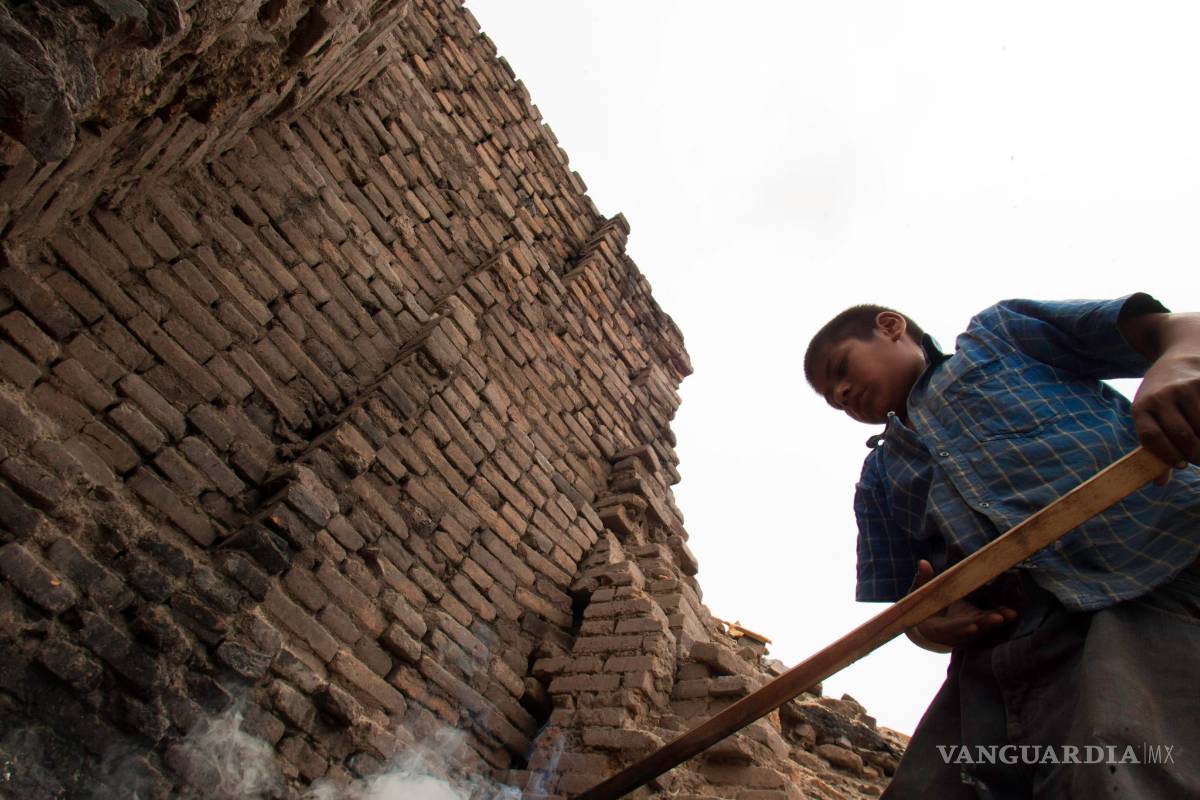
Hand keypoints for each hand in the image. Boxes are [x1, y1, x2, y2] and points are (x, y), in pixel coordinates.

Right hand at [907, 560, 1017, 647]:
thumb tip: (923, 562)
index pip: (950, 630)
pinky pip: (991, 622)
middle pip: (972, 630)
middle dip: (985, 624)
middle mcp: (957, 633)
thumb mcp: (919, 596)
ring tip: (1011, 614)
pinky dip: (1001, 615)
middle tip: (998, 618)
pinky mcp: (980, 624)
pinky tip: (1013, 611)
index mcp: (939, 629)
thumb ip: (922, 581)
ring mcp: (970, 630)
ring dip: (997, 620)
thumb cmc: (924, 608)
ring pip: (985, 627)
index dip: (960, 628)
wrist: (932, 624)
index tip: (972, 626)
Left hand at [1121, 310, 1199, 482]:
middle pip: (1184, 437)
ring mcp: (1185, 388)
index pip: (1152, 438)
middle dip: (1197, 455)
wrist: (1180, 358)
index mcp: (1141, 408)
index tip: (1181, 464)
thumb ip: (1155, 448)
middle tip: (1199, 458)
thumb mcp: (1150, 417)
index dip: (1168, 456)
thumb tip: (1159, 483)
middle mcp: (1161, 397)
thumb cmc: (1164, 399)